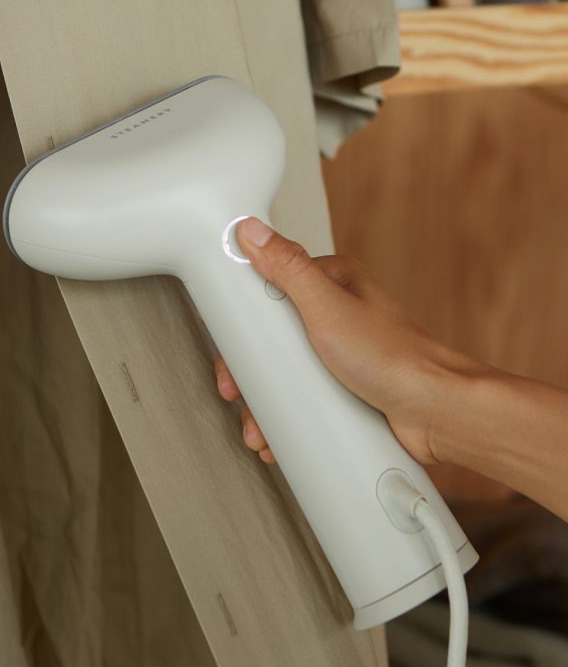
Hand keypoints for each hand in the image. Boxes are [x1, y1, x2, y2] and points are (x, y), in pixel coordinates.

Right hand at [214, 217, 484, 466]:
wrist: (437, 411)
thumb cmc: (395, 358)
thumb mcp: (328, 307)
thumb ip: (289, 268)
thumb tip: (253, 232)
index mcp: (333, 285)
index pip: (271, 291)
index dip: (244, 322)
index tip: (228, 351)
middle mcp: (337, 316)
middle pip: (274, 338)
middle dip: (250, 373)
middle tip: (237, 394)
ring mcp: (342, 354)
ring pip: (287, 373)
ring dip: (264, 403)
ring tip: (257, 428)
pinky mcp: (347, 388)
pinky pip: (306, 399)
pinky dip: (287, 418)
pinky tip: (278, 435)